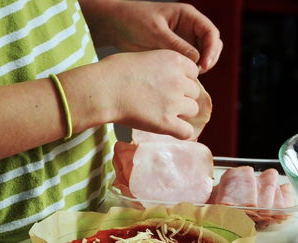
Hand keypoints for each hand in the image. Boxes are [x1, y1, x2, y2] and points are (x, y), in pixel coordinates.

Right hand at [62, 49, 200, 139]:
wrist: (103, 89)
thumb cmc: (114, 71)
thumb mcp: (145, 57)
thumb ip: (162, 67)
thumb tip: (167, 79)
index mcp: (175, 60)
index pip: (194, 73)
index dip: (183, 79)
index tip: (168, 84)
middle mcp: (179, 80)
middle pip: (194, 92)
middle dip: (182, 96)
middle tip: (163, 100)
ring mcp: (174, 102)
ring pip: (193, 110)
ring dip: (181, 113)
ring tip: (162, 112)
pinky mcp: (166, 122)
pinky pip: (187, 131)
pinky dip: (181, 132)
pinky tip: (171, 129)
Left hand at [81, 0, 222, 73]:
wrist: (115, 25)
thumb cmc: (133, 20)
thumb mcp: (155, 32)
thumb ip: (176, 45)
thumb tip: (197, 60)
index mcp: (188, 16)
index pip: (210, 33)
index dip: (211, 49)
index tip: (203, 65)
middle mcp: (189, 28)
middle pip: (211, 45)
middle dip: (209, 60)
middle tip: (198, 74)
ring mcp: (184, 41)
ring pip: (202, 56)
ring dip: (200, 68)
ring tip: (189, 78)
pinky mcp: (175, 53)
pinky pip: (189, 64)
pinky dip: (189, 72)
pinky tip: (181, 80)